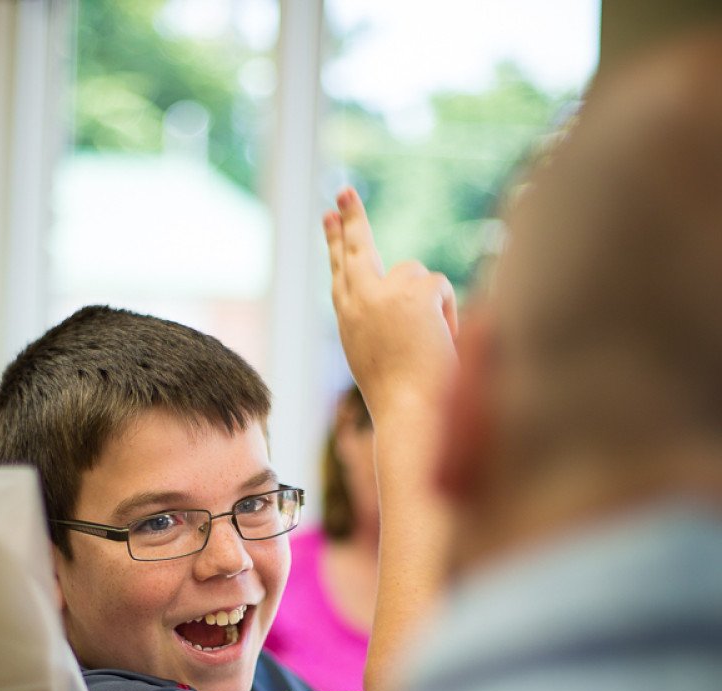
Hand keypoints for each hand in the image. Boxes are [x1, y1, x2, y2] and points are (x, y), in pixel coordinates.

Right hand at [323, 187, 457, 412]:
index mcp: (348, 322)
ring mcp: (380, 294)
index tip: (329, 218)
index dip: (336, 246)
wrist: (409, 413)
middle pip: (355, 250)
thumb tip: (408, 291)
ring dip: (429, 303)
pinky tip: (440, 340)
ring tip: (429, 343)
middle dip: (351, 219)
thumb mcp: (382, 357)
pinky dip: (447, 313)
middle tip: (344, 191)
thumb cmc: (404, 400)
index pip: (340, 274)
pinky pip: (438, 285)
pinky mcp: (409, 291)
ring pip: (415, 273)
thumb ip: (383, 321)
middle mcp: (356, 303)